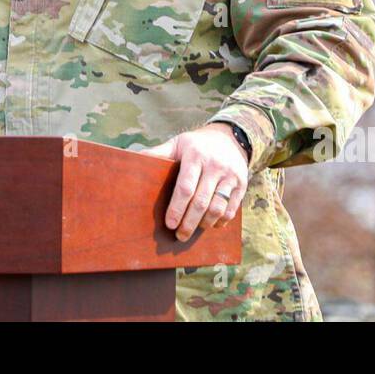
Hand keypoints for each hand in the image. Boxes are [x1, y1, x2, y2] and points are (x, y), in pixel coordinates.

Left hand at [140, 123, 248, 240]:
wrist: (229, 138)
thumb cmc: (196, 145)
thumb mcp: (177, 143)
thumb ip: (158, 153)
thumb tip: (132, 160)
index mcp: (195, 155)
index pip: (185, 187)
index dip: (176, 208)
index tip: (169, 223)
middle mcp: (215, 165)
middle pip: (201, 202)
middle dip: (188, 223)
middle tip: (179, 235)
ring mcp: (230, 176)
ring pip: (217, 208)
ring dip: (204, 224)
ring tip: (192, 231)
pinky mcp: (241, 184)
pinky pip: (231, 209)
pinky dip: (220, 221)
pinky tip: (210, 225)